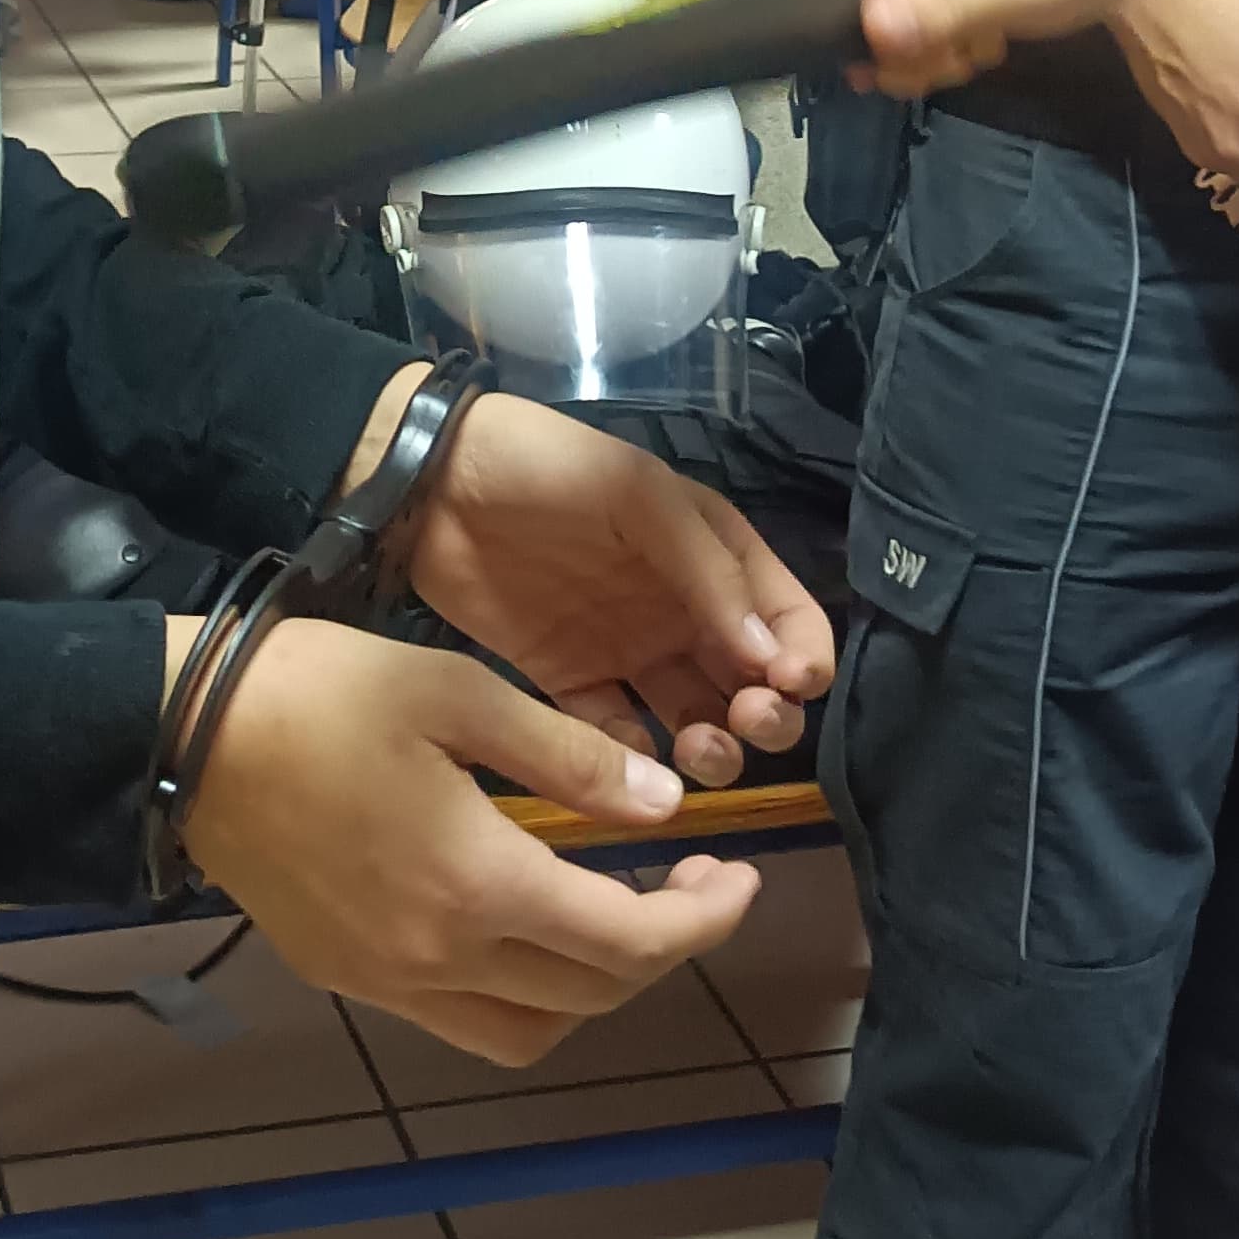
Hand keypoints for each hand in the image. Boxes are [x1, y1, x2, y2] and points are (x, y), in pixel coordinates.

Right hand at [173, 611, 764, 1064]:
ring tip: (613, 911)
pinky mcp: (347, 977)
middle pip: (591, 997)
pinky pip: (462, 1018)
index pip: (630, 943)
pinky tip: (521, 919)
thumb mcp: (458, 692)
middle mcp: (440, 958)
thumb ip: (571, 759)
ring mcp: (388, 981)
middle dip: (664, 948)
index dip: (705, 920)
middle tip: (693, 882)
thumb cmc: (324, 691)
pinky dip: (519, 991)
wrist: (182, 735)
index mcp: (479, 883)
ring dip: (591, 988)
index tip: (738, 873)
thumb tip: (666, 807)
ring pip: (528, 1030)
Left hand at [393, 386, 831, 783]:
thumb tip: (770, 656)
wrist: (433, 484)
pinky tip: (638, 768)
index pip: (788, 617)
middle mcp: (682, 612)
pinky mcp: (571, 684)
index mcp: (713, 556)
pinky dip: (638, 763)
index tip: (791, 684)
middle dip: (768, 715)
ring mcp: (628, 652)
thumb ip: (706, 571)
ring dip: (715, 749)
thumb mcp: (638, 496)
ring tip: (698, 750)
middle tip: (746, 720)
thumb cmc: (548, 469)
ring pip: (697, 722)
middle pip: (753, 684)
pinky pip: (619, 740)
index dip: (805, 657)